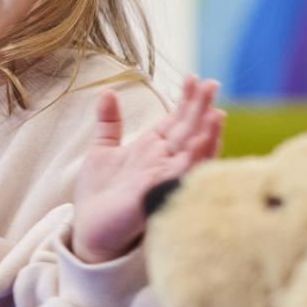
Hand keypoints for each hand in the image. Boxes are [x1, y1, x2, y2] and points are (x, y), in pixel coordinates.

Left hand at [72, 75, 223, 262]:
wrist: (89, 228)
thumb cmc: (99, 193)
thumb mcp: (102, 150)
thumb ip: (108, 122)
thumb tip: (107, 91)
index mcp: (152, 148)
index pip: (176, 120)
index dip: (186, 100)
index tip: (194, 78)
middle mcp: (164, 161)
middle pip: (189, 130)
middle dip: (201, 108)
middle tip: (213, 83)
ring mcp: (164, 178)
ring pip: (194, 153)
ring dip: (206, 134)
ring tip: (216, 111)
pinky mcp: (159, 194)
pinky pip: (181, 175)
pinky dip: (192, 160)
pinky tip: (200, 143)